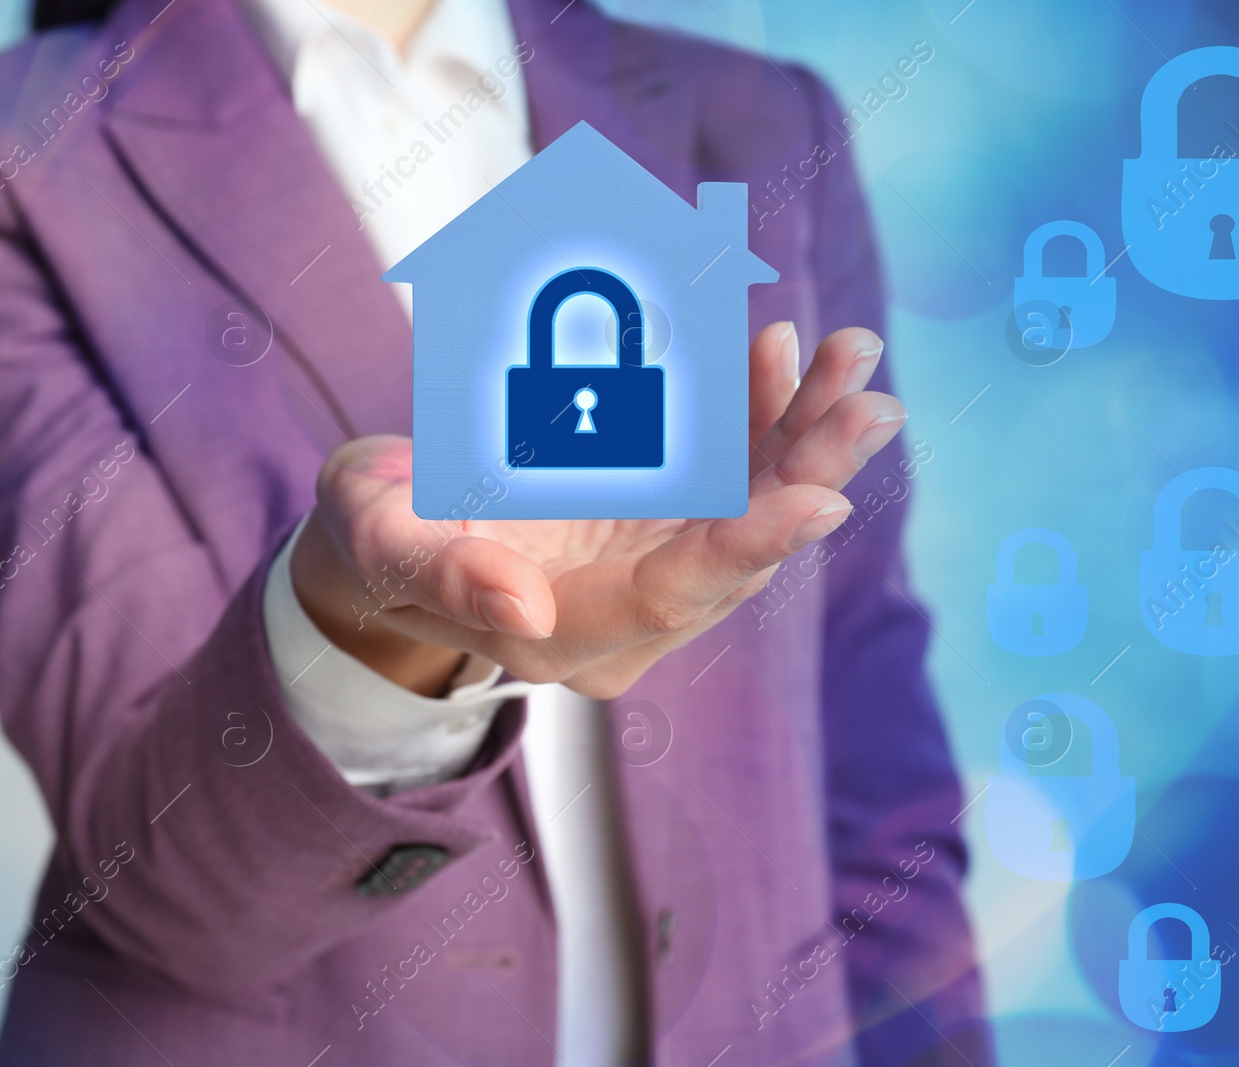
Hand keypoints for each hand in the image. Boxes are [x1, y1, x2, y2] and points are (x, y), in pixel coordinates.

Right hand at [291, 323, 902, 698]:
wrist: (394, 531)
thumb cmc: (378, 537)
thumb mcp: (384, 546)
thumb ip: (444, 575)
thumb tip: (523, 605)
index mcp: (564, 636)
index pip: (671, 598)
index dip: (747, 548)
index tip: (821, 498)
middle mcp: (630, 612)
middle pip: (737, 553)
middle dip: (807, 475)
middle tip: (871, 406)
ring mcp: (653, 561)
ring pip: (750, 504)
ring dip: (806, 434)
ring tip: (853, 357)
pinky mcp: (661, 516)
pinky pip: (728, 468)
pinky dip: (760, 410)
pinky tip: (777, 351)